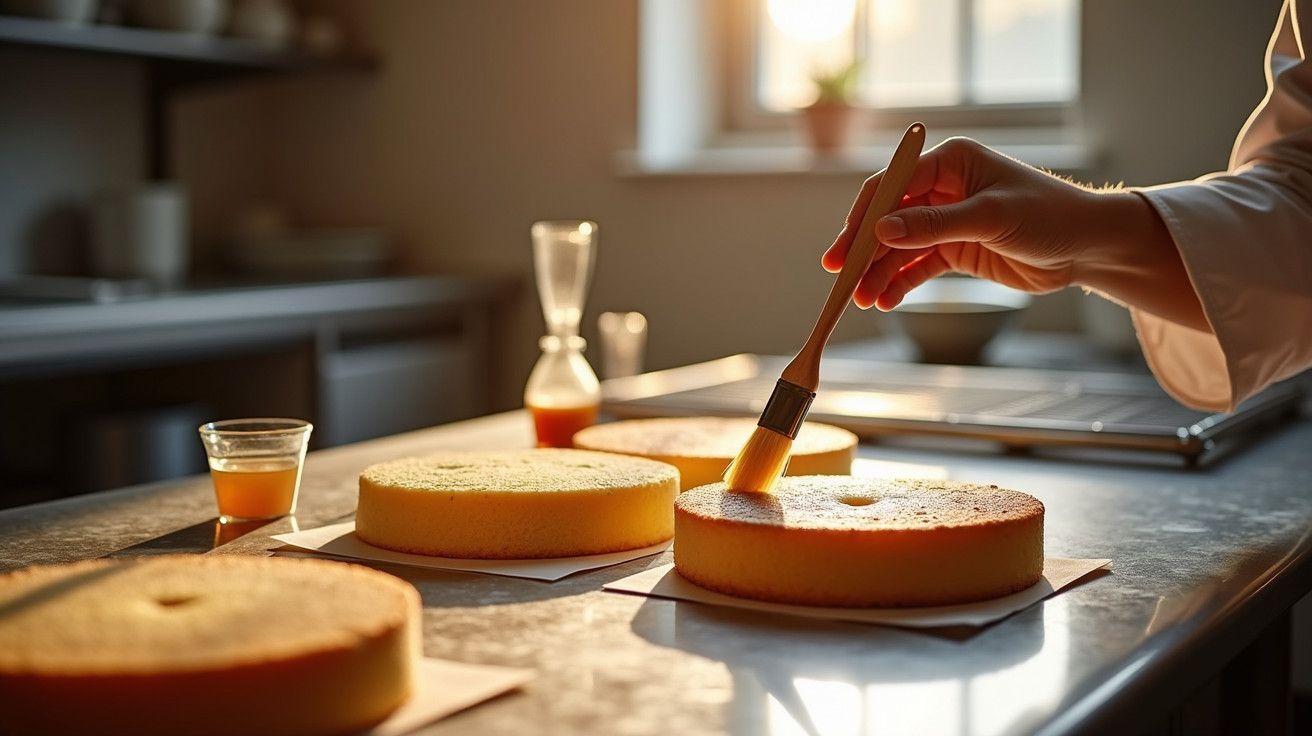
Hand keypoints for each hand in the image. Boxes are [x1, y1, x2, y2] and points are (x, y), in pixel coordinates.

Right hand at [823, 137, 1090, 309]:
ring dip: (880, 272)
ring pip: (899, 247)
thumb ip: (934, 225)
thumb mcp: (990, 218)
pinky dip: (900, 283)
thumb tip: (882, 230)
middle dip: (864, 249)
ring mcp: (947, 220)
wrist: (1087, 246)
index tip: (844, 248)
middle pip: (889, 218)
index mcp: (950, 163)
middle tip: (841, 277)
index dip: (864, 217)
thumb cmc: (1049, 216)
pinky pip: (917, 266)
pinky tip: (885, 301)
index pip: (892, 185)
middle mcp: (943, 188)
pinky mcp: (955, 249)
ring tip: (864, 300)